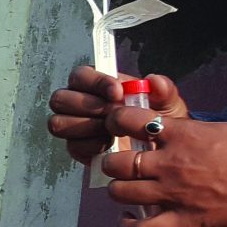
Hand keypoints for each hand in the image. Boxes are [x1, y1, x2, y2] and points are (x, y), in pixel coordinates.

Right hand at [48, 66, 187, 164]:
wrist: (160, 150)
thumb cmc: (159, 120)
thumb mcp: (167, 104)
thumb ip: (163, 90)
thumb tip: (153, 80)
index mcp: (96, 85)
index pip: (80, 76)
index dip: (95, 82)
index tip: (118, 92)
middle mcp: (79, 103)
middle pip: (60, 99)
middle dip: (87, 106)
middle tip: (112, 113)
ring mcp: (75, 126)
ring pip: (59, 123)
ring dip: (86, 126)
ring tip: (111, 131)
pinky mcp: (78, 147)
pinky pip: (72, 146)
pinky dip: (91, 145)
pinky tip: (110, 146)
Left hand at [101, 109, 226, 226]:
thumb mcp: (223, 130)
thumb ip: (190, 132)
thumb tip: (170, 131)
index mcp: (182, 135)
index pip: (128, 121)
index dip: (116, 122)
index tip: (117, 127)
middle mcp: (172, 164)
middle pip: (116, 162)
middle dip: (114, 163)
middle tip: (123, 165)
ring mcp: (176, 195)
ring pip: (121, 192)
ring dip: (120, 191)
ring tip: (129, 190)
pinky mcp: (187, 223)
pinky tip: (128, 221)